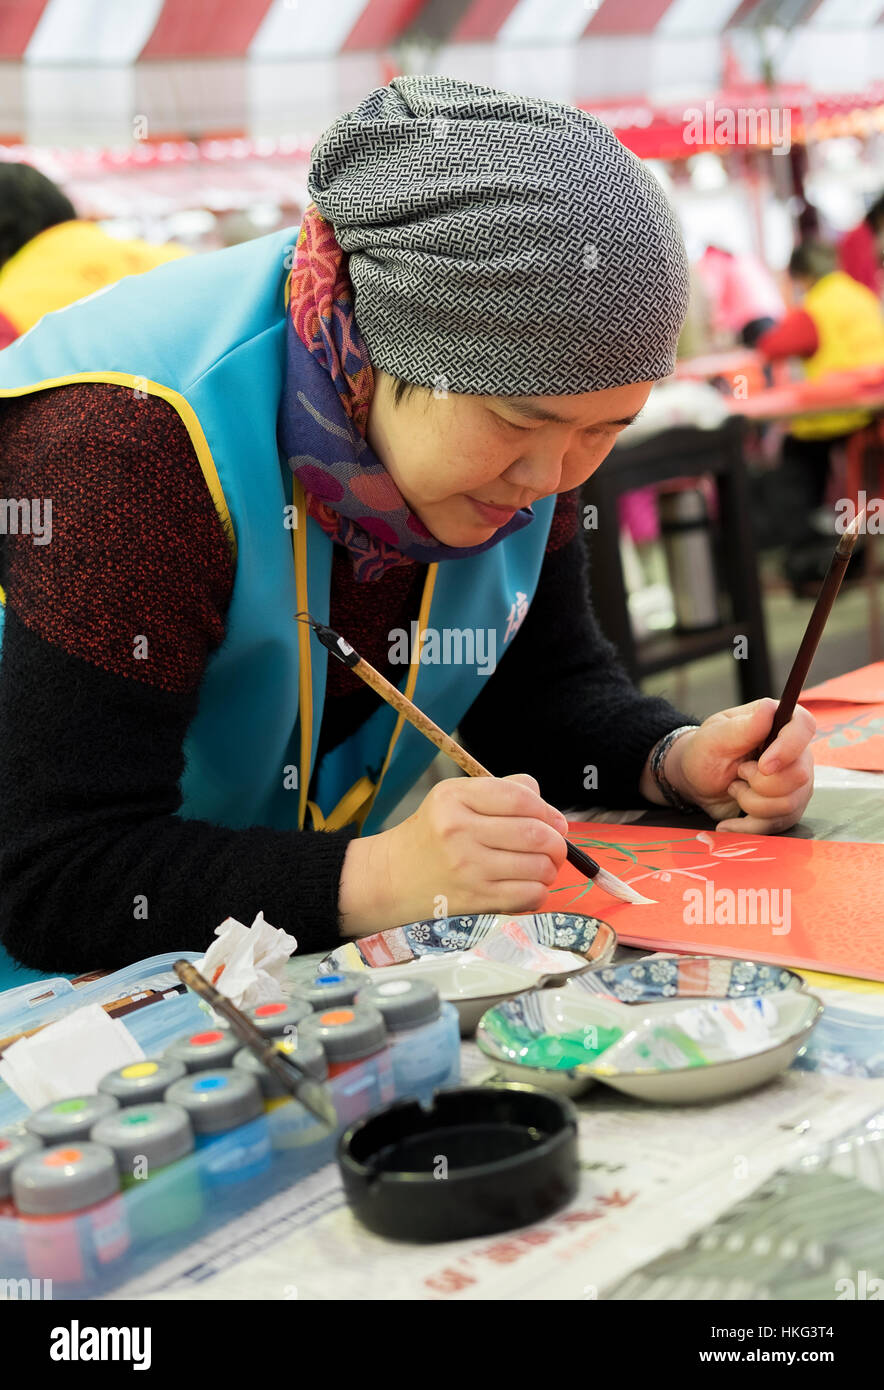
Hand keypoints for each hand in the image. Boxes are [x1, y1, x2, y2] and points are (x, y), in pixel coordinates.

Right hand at [338, 772, 568, 935]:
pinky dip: (538, 891)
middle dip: (557, 842)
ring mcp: (468, 869)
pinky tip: (526, 886)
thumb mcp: (454, 799)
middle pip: (536, 834)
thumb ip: (502, 791)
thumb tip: (547, 806)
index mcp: (454, 799)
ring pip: (538, 867)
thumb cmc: (431, 836)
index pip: (520, 798)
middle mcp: (459, 832)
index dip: (547, 810)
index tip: (555, 821)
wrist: (391, 878)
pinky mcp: (475, 900)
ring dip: (550, 869)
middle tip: (556, 846)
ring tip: (541, 866)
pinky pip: (529, 896)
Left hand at [666, 698, 815, 833]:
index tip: (764, 765)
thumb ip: (743, 726)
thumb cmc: (706, 752)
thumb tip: (769, 708)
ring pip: (788, 804)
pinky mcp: (789, 808)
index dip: (788, 748)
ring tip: (735, 788)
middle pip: (799, 775)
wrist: (699, 783)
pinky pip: (779, 825)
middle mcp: (796, 752)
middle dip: (759, 783)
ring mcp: (797, 783)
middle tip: (738, 773)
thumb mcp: (715, 736)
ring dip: (751, 802)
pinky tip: (729, 822)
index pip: (804, 726)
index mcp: (780, 723)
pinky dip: (748, 826)